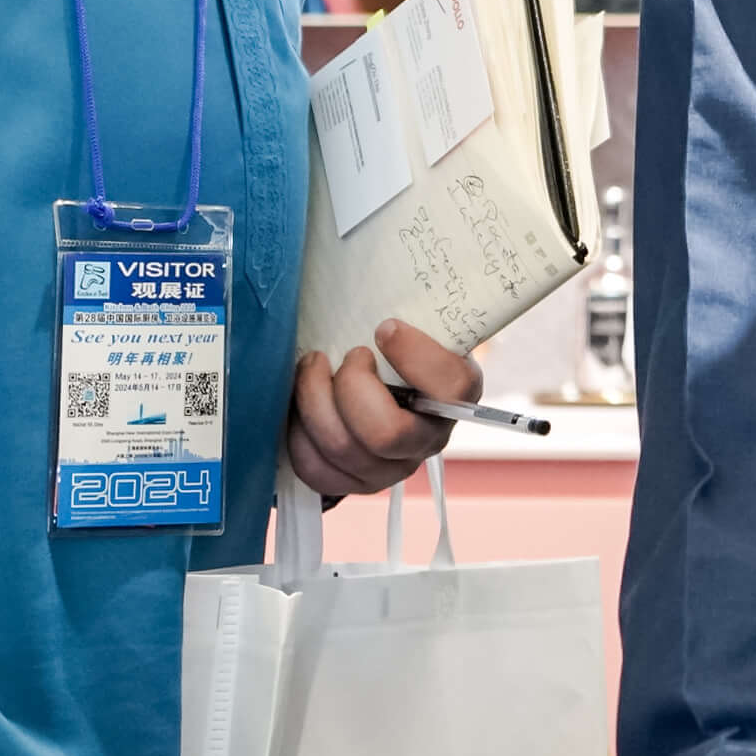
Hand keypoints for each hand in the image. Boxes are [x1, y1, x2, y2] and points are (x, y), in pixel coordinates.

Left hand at [287, 318, 469, 498]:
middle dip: (350, 387)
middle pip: (386, 434)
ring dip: (313, 401)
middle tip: (345, 356)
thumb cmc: (392, 345)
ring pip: (342, 450)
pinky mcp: (355, 483)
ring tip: (312, 367)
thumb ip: (408, 306)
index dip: (413, 356)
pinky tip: (301, 406)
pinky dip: (298, 435)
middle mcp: (429, 439)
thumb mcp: (410, 324)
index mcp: (457, 394)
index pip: (451, 388)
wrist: (380, 380)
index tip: (384, 327)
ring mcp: (392, 468)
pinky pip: (317, 470)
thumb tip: (368, 272)